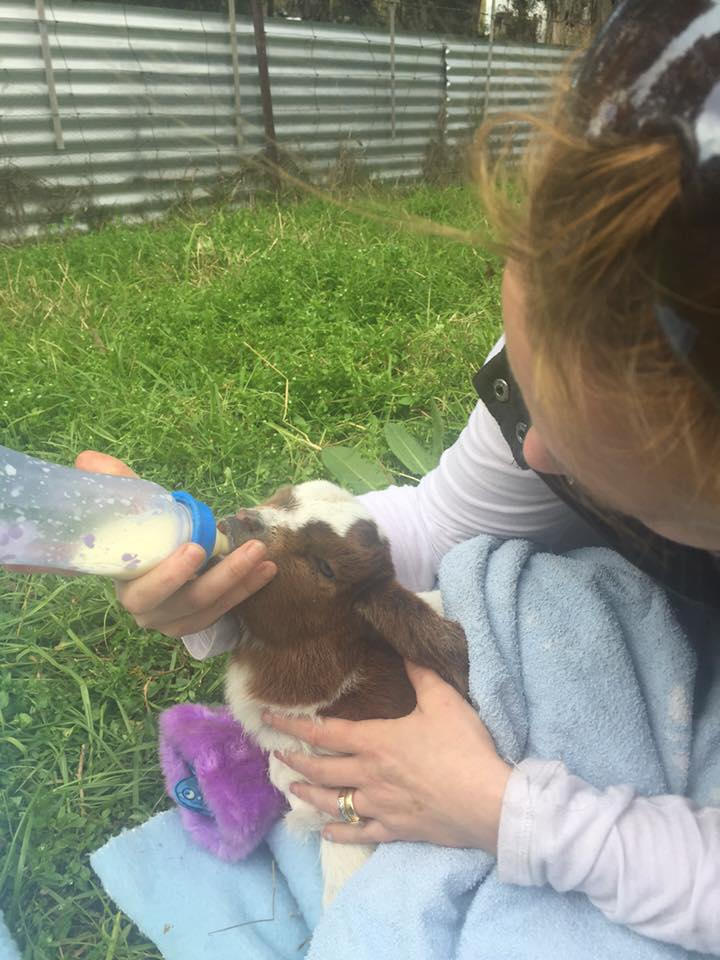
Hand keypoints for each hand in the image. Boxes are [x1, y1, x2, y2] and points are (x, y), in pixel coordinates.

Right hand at [73, 451, 276, 636]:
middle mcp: (148, 611)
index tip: (196, 549)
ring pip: (210, 608)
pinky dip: (246, 591)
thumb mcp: (128, 506)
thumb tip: (89, 459)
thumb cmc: (140, 530)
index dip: (170, 576)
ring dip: (242, 582)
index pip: (145, 590)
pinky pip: (223, 612)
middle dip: (224, 576)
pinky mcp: (195, 623)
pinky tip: (267, 571)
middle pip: (187, 600)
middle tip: (252, 548)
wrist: (152, 557)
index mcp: (127, 586)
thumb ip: (114, 482)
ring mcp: (173, 622)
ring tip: (265, 556)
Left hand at [264, 661, 511, 852]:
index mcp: (375, 741)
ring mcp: (378, 805)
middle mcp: (368, 774)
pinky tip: (327, 831)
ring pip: (333, 802)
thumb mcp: (443, 701)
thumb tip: (405, 648)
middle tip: (276, 755)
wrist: (486, 802)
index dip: (292, 726)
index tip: (267, 720)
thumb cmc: (462, 747)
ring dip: (309, 794)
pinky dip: (339, 832)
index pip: (323, 733)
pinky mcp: (394, 829)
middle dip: (295, 760)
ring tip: (292, 788)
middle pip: (321, 770)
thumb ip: (421, 674)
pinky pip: (358, 832)